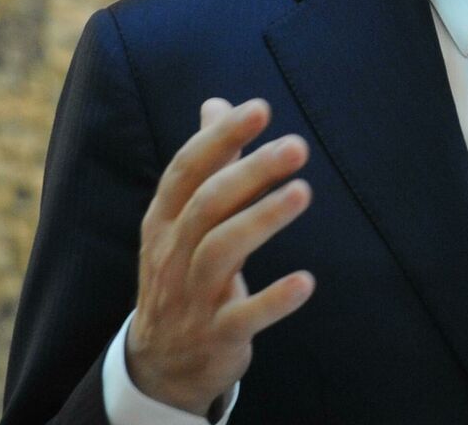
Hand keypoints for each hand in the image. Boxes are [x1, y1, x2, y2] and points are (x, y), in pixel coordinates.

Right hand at [126, 98, 315, 414]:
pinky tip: (306, 282)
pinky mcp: (217, 334)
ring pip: (222, 251)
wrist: (161, 363)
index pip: (187, 169)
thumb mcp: (182, 219)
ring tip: (303, 192)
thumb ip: (206, 163)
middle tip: (297, 146)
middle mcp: (173, 253)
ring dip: (263, 219)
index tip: (260, 108)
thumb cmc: (182, 272)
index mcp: (165, 220)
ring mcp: (193, 296)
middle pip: (209, 204)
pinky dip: (274, 299)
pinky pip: (244, 316)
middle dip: (252, 171)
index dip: (221, 137)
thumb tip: (217, 103)